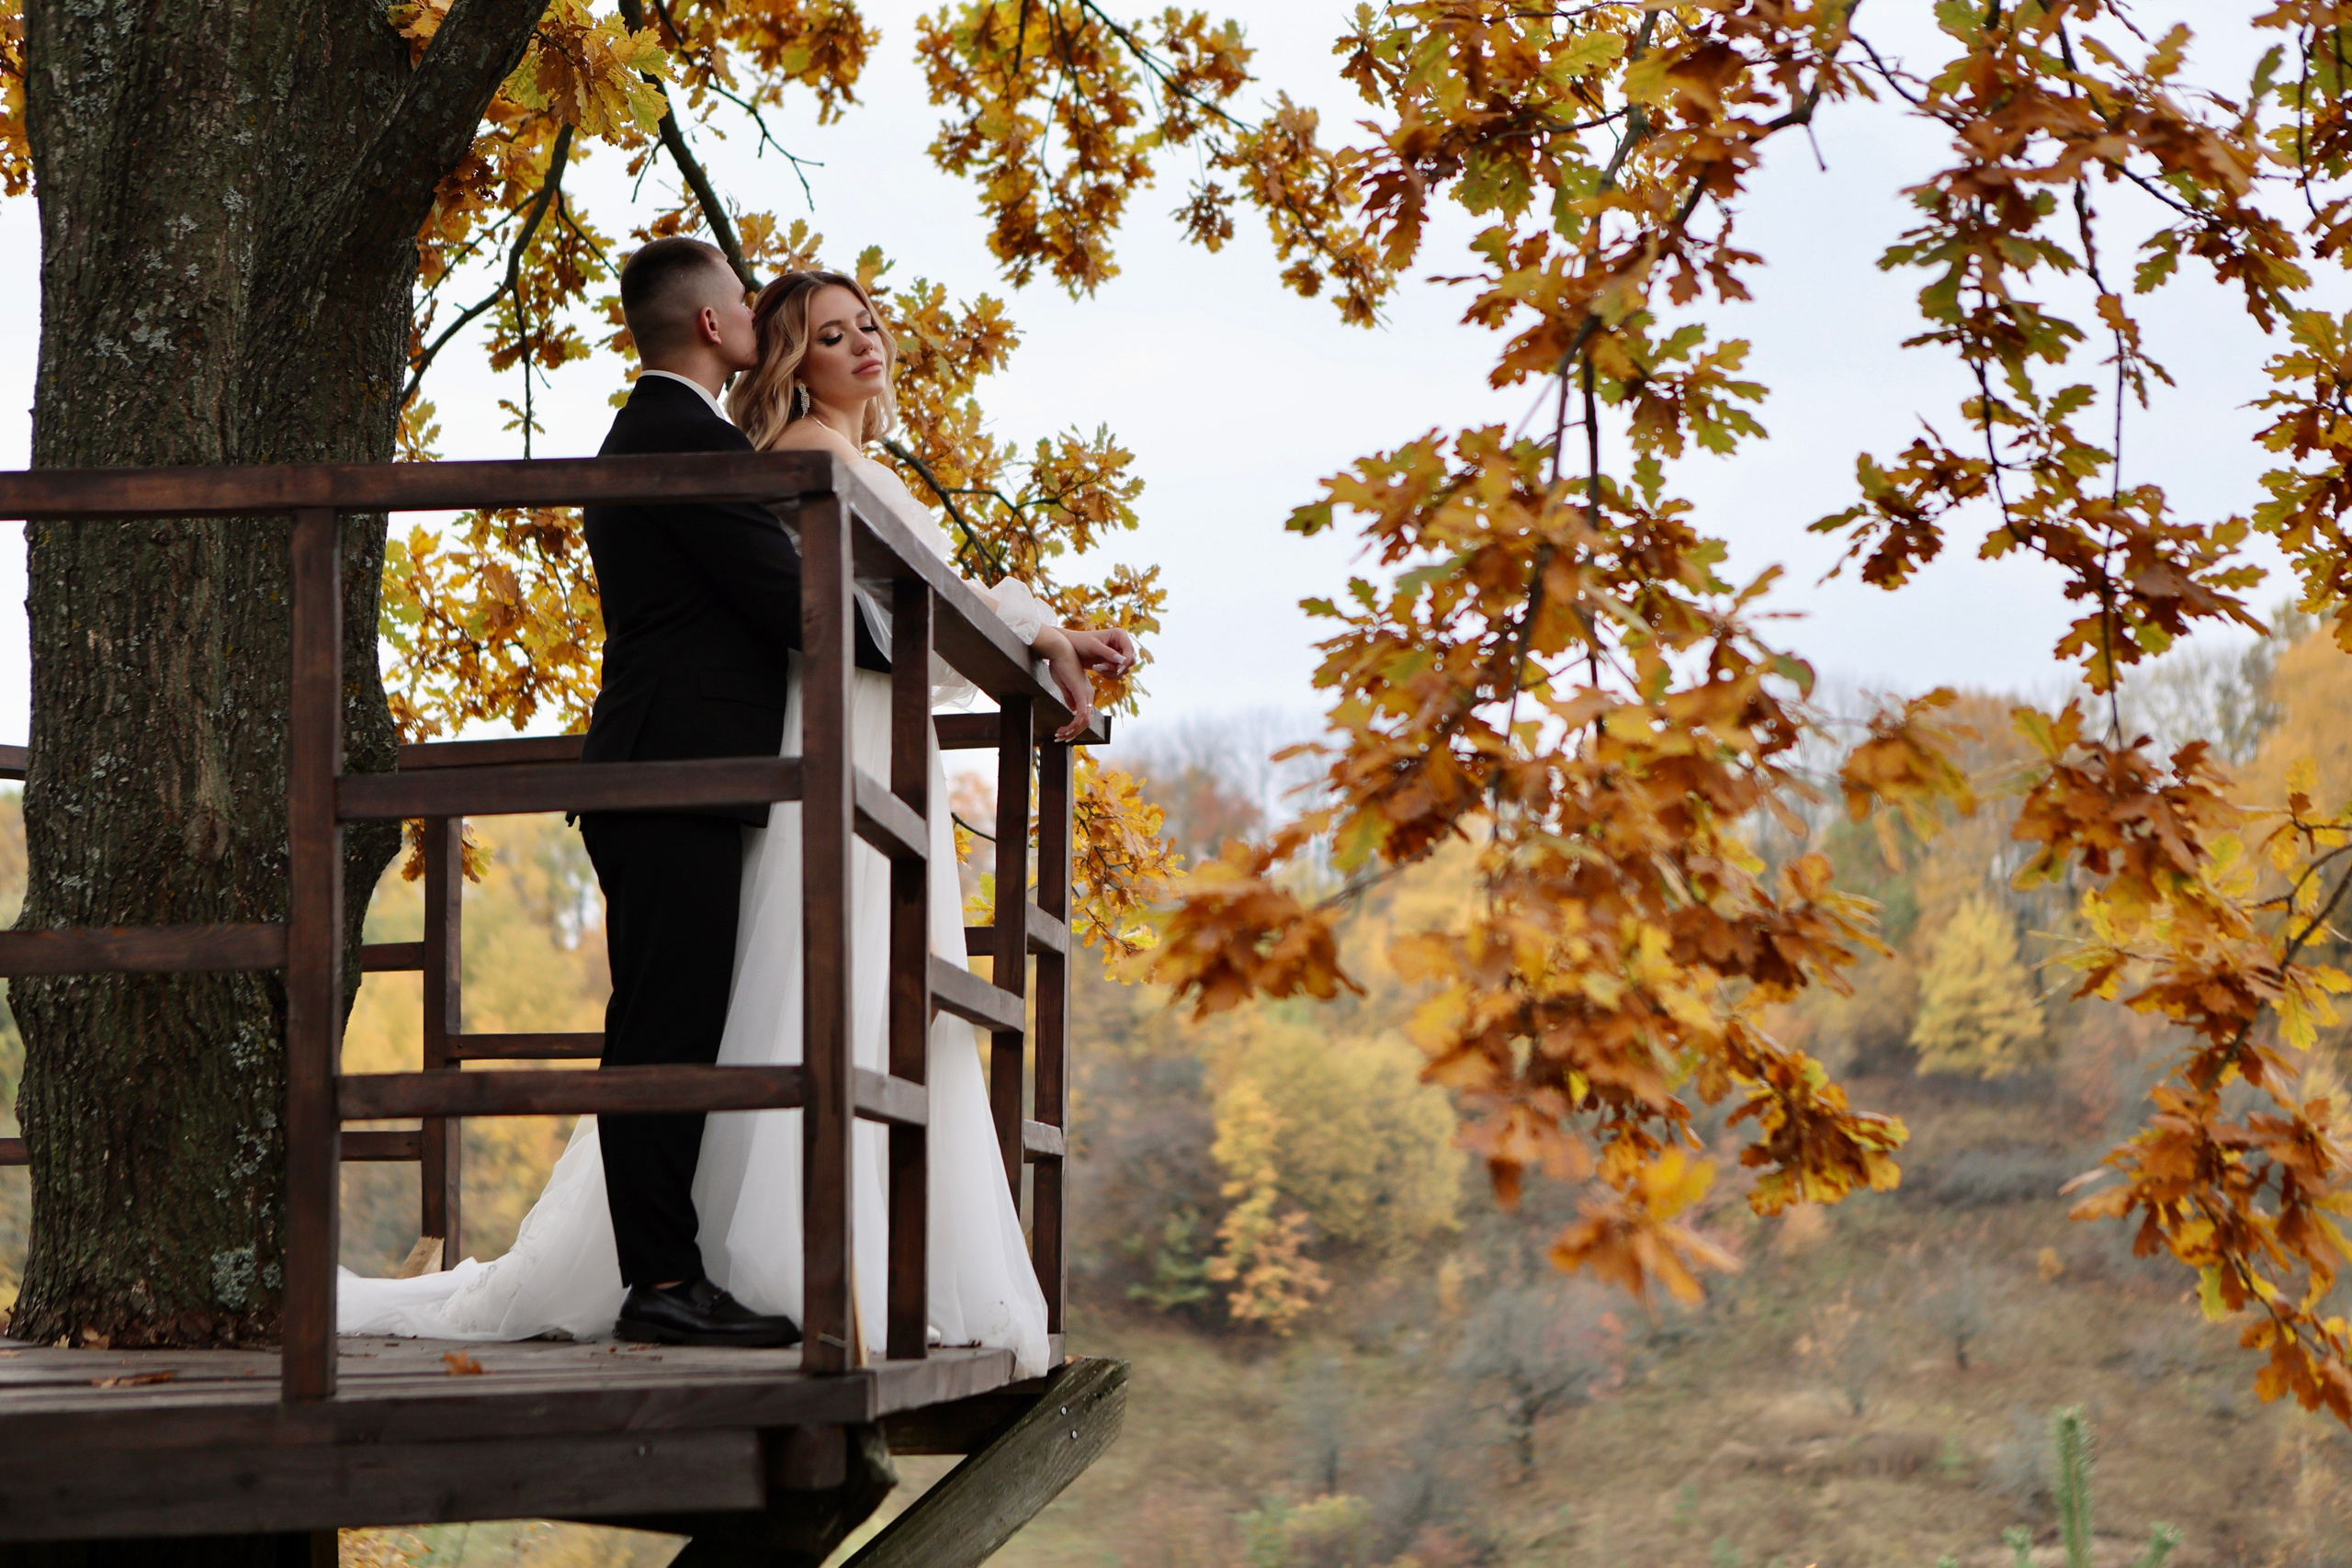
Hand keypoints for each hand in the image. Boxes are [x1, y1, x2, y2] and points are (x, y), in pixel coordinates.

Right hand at [1030, 626, 1098, 741]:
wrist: (1060, 650)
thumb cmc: (1060, 664)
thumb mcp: (1063, 684)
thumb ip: (1069, 696)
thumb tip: (1072, 710)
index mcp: (1085, 692)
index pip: (1085, 715)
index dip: (1075, 726)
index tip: (1062, 731)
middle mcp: (1088, 695)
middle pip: (1086, 721)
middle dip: (1073, 733)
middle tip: (1059, 738)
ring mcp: (1085, 695)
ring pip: (1084, 722)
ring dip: (1071, 732)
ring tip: (1058, 736)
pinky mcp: (1080, 693)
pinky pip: (1080, 716)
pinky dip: (1073, 726)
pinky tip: (1063, 730)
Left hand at [1063, 626, 1135, 673]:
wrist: (1070, 649)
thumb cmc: (1080, 642)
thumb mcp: (1093, 646)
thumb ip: (1108, 653)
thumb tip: (1123, 661)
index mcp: (1120, 635)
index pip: (1130, 650)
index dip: (1126, 661)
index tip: (1117, 668)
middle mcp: (1122, 644)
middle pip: (1130, 661)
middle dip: (1116, 667)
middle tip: (1101, 667)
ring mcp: (1119, 654)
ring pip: (1124, 670)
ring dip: (1111, 672)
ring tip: (1096, 667)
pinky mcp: (1114, 663)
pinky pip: (1118, 674)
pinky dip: (1109, 675)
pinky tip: (1098, 670)